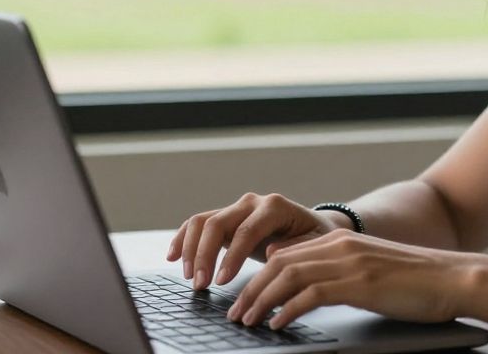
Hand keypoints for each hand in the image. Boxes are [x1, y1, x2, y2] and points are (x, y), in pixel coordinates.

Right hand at [166, 192, 346, 289]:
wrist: (312, 227)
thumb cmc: (314, 238)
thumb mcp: (314, 244)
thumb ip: (296, 247)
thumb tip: (271, 251)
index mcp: (275, 207)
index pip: (247, 230)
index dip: (232, 256)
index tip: (223, 281)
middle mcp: (252, 203)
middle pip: (218, 223)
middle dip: (205, 255)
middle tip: (200, 284)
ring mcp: (236, 209)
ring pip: (203, 221)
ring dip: (190, 249)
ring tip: (189, 277)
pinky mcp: (226, 219)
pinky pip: (198, 224)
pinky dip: (182, 238)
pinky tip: (172, 257)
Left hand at [224, 230, 487, 330]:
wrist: (451, 278)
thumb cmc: (415, 281)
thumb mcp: (370, 270)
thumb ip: (338, 271)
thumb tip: (304, 286)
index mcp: (340, 241)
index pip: (286, 254)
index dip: (259, 275)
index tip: (243, 296)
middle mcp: (339, 246)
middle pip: (279, 263)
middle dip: (251, 288)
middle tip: (234, 312)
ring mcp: (348, 263)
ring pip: (287, 276)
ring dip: (260, 300)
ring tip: (246, 321)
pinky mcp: (358, 283)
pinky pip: (310, 295)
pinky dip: (287, 310)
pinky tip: (276, 324)